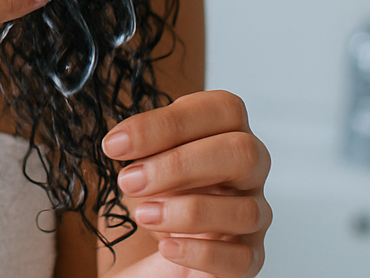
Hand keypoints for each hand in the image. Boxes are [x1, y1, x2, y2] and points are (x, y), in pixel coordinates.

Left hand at [103, 90, 271, 277]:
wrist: (148, 255)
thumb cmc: (151, 197)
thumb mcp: (142, 164)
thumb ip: (143, 147)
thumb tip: (122, 140)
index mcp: (225, 135)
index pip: (223, 109)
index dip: (168, 123)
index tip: (116, 144)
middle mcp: (247, 174)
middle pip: (243, 152)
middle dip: (179, 164)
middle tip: (129, 180)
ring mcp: (253, 218)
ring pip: (246, 210)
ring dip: (188, 211)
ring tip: (143, 216)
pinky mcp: (248, 260)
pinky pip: (241, 260)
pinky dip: (201, 253)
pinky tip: (167, 248)